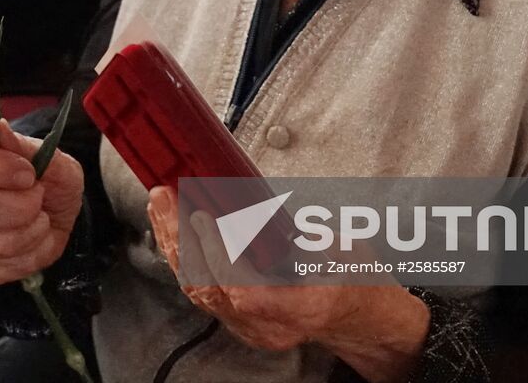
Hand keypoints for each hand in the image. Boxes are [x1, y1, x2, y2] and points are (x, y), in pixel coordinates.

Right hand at [0, 119, 84, 283]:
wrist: (56, 212)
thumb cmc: (52, 179)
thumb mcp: (54, 159)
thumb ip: (27, 147)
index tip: (27, 174)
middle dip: (24, 206)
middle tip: (39, 196)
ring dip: (31, 232)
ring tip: (39, 217)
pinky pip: (1, 265)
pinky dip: (30, 255)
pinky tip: (33, 239)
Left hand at [147, 186, 428, 379]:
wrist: (364, 317)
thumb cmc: (358, 278)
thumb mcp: (337, 245)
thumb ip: (294, 232)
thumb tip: (250, 207)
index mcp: (303, 307)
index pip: (245, 290)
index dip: (217, 254)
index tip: (201, 216)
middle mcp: (272, 327)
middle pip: (211, 289)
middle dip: (181, 239)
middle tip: (166, 198)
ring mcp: (253, 330)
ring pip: (200, 292)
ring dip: (176, 245)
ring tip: (162, 207)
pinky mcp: (241, 323)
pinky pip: (203, 293)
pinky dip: (185, 259)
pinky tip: (174, 230)